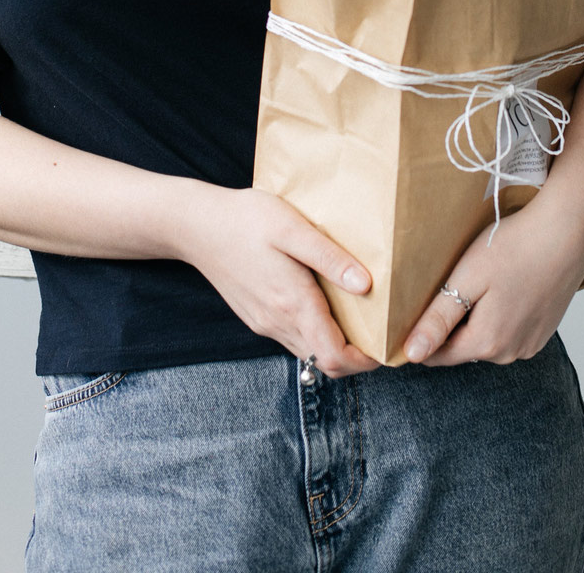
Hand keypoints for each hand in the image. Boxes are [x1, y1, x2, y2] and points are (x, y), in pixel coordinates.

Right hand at [175, 183, 381, 379]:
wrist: (196, 226)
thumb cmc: (246, 219)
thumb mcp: (291, 228)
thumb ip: (330, 258)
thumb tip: (367, 285)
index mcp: (292, 304)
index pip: (336, 359)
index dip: (367, 360)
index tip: (387, 341)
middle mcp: (278, 323)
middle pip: (326, 363)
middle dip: (358, 357)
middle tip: (380, 330)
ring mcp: (265, 323)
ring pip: (309, 353)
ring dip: (336, 346)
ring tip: (359, 316)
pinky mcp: (257, 317)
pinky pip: (293, 338)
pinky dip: (315, 334)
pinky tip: (324, 305)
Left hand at [401, 195, 583, 366]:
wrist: (567, 234)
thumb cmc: (514, 248)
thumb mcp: (467, 278)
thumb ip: (439, 319)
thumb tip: (412, 354)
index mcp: (487, 342)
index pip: (438, 355)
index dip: (420, 337)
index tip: (410, 313)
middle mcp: (510, 353)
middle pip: (462, 348)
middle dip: (448, 326)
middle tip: (445, 286)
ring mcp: (530, 344)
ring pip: (486, 340)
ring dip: (474, 321)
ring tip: (474, 284)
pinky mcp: (543, 331)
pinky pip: (508, 332)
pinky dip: (498, 317)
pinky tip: (500, 288)